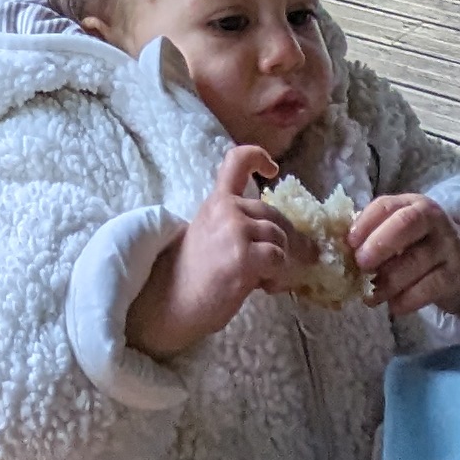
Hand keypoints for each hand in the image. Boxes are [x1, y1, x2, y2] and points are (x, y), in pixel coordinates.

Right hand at [125, 147, 303, 359]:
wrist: (172, 301)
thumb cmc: (192, 275)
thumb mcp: (209, 234)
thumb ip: (236, 224)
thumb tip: (279, 235)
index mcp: (216, 201)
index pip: (236, 161)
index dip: (258, 158)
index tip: (271, 168)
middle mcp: (226, 209)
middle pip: (273, 213)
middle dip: (288, 238)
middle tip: (287, 262)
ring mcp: (235, 231)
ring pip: (280, 237)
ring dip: (282, 261)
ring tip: (267, 279)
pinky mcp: (244, 257)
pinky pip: (279, 259)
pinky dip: (279, 276)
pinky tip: (265, 287)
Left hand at [349, 192, 459, 321]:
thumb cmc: (418, 246)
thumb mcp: (399, 232)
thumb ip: (374, 235)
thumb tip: (340, 251)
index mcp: (412, 204)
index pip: (385, 205)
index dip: (365, 223)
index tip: (348, 243)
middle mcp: (433, 219)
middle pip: (406, 224)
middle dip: (379, 244)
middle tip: (360, 265)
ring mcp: (448, 246)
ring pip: (416, 260)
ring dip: (388, 281)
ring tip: (370, 295)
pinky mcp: (456, 275)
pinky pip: (429, 288)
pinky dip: (407, 300)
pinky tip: (393, 306)